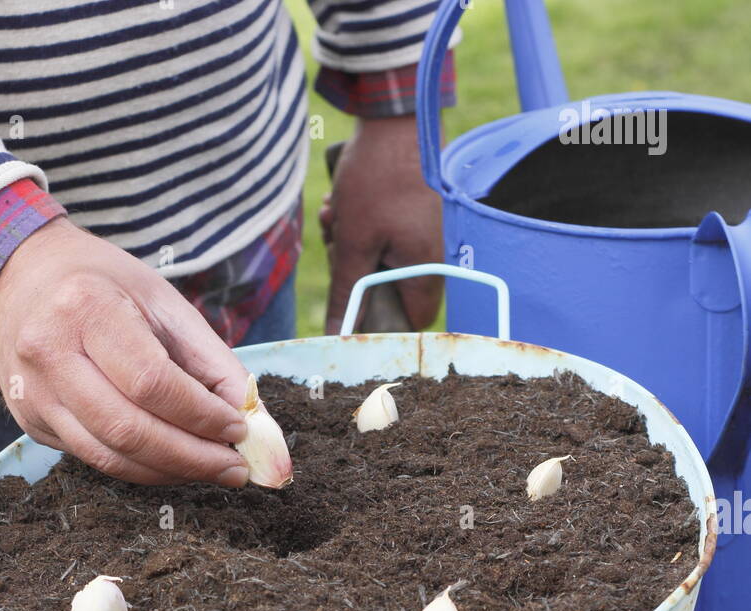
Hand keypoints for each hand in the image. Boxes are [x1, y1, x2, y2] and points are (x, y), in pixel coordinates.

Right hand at [0, 218, 249, 485]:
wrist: (22, 276)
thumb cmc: (104, 285)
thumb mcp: (164, 302)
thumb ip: (212, 361)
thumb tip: (253, 420)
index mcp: (85, 309)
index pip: (152, 382)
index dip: (201, 415)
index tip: (240, 429)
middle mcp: (48, 353)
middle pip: (129, 430)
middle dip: (192, 458)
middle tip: (235, 468)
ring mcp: (33, 393)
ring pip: (109, 457)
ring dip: (169, 472)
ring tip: (212, 470)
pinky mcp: (30, 421)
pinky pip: (94, 459)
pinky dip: (141, 469)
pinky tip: (173, 464)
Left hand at [323, 114, 443, 333]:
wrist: (394, 115)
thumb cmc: (378, 179)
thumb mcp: (353, 242)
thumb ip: (346, 293)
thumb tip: (336, 336)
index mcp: (429, 269)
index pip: (410, 320)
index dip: (378, 316)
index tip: (351, 299)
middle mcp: (437, 254)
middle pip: (391, 287)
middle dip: (355, 271)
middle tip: (332, 243)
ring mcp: (429, 232)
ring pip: (384, 258)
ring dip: (353, 244)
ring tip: (333, 215)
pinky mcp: (419, 213)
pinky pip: (388, 234)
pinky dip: (364, 225)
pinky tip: (344, 204)